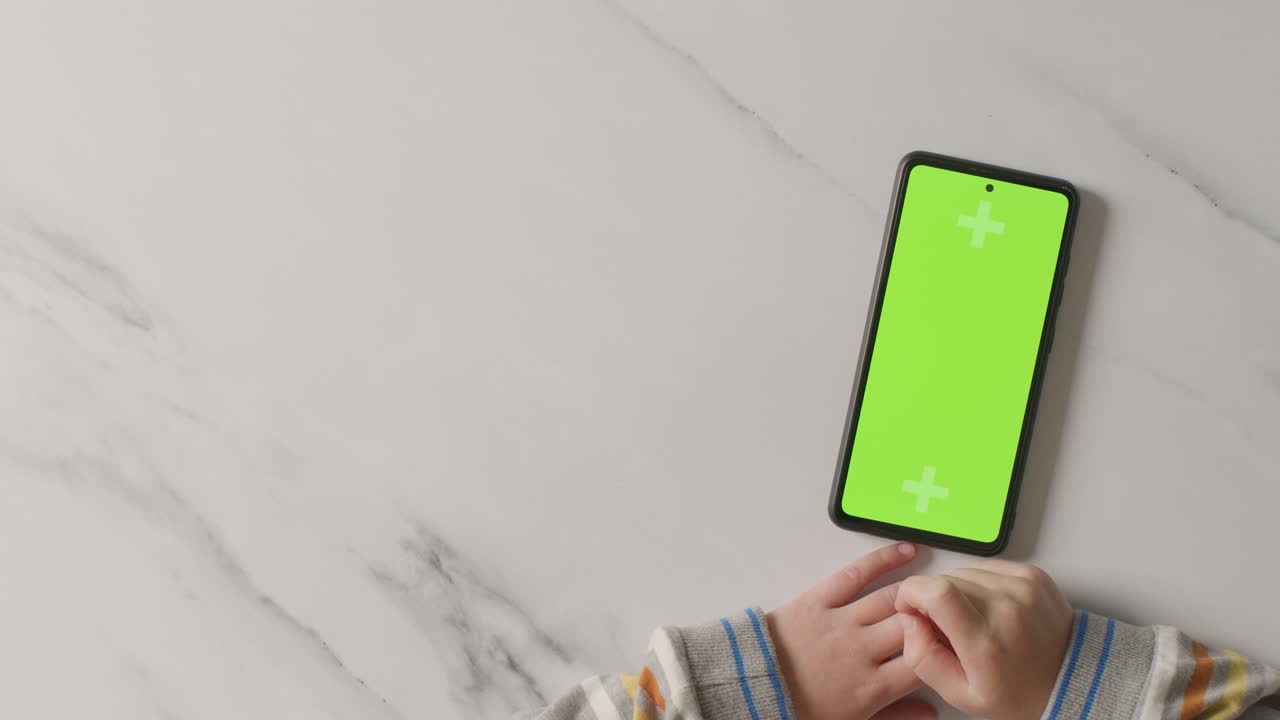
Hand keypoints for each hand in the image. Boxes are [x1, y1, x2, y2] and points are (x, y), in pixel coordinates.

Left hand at [767, 543, 935, 719]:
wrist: (751, 689)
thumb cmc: (798, 708)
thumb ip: (895, 716)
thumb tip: (932, 712)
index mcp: (873, 687)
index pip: (925, 662)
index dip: (946, 648)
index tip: (958, 640)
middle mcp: (862, 651)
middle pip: (914, 626)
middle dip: (936, 617)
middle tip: (951, 609)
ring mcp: (841, 622)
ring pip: (892, 599)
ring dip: (917, 590)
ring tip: (935, 585)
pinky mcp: (818, 599)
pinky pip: (856, 574)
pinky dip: (883, 559)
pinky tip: (906, 551)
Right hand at [895, 560, 1073, 719]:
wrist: (1071, 681)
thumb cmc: (1018, 692)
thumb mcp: (961, 693)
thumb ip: (923, 658)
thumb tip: (908, 621)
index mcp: (986, 642)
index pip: (936, 592)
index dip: (912, 593)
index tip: (910, 607)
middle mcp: (1007, 609)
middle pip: (946, 580)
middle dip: (933, 598)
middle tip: (947, 626)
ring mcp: (1023, 588)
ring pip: (964, 571)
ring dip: (959, 591)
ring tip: (976, 620)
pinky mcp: (1033, 576)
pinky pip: (987, 567)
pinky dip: (981, 583)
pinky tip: (991, 607)